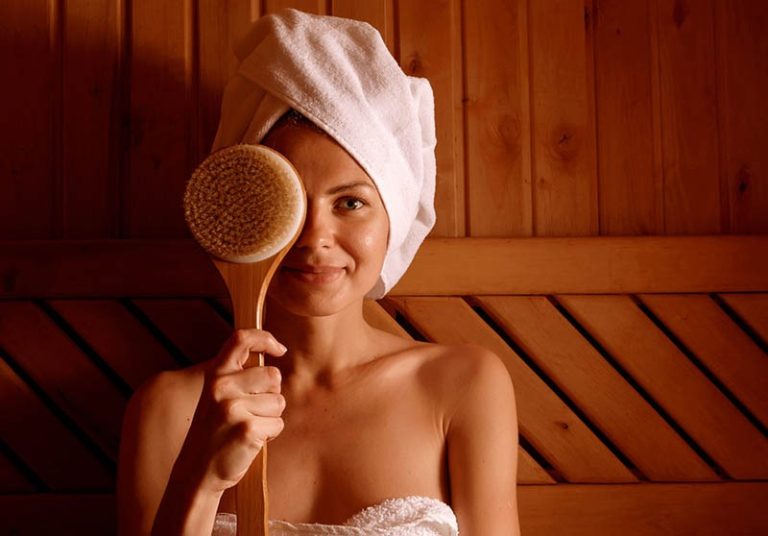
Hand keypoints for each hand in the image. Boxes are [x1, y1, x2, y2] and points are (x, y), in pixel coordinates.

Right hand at [177, 329, 286, 493]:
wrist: (197, 473)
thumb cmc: (214, 432)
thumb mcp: (216, 396)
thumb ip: (237, 375)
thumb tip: (273, 354)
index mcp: (215, 375)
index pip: (241, 339)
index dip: (264, 338)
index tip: (278, 348)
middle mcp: (223, 387)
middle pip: (273, 375)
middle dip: (271, 394)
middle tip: (251, 411)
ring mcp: (234, 408)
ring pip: (279, 401)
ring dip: (270, 416)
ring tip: (247, 427)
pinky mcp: (248, 429)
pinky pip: (278, 424)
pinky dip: (270, 435)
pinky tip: (249, 441)